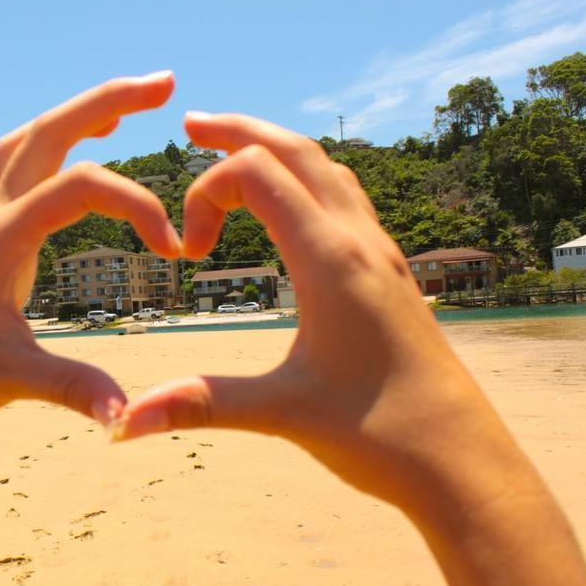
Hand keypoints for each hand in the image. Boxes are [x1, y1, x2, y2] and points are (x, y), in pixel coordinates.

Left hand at [0, 73, 181, 437]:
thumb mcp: (10, 382)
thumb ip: (72, 389)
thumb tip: (126, 416)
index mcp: (0, 240)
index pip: (79, 187)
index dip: (136, 205)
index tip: (173, 251)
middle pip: (50, 131)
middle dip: (109, 99)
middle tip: (166, 84)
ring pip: (33, 139)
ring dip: (80, 113)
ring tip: (131, 104)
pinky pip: (22, 165)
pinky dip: (58, 143)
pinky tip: (84, 150)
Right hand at [120, 112, 523, 513]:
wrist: (461, 460)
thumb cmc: (381, 433)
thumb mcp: (281, 413)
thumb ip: (198, 405)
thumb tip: (123, 426)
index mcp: (331, 260)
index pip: (256, 173)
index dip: (204, 193)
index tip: (187, 253)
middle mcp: (359, 242)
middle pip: (296, 150)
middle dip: (239, 131)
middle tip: (190, 125)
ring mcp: (381, 255)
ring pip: (328, 169)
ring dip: (278, 150)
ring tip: (234, 154)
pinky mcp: (390, 274)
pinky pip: (348, 200)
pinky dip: (308, 181)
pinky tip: (292, 209)